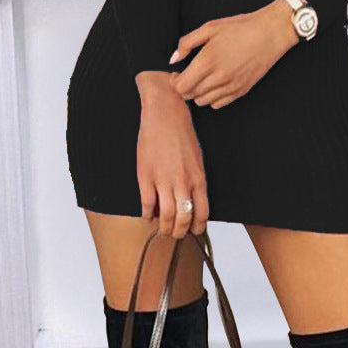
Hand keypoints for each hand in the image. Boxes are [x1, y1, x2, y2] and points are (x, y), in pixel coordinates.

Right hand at [135, 71, 209, 237]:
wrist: (165, 113)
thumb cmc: (182, 133)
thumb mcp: (196, 158)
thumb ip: (195, 181)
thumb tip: (191, 201)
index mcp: (198, 177)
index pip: (202, 212)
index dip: (197, 227)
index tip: (193, 231)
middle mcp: (182, 181)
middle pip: (183, 219)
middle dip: (179, 232)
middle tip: (175, 234)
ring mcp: (163, 179)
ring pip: (165, 216)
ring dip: (164, 228)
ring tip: (162, 229)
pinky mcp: (145, 175)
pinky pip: (146, 204)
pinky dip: (147, 215)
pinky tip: (148, 216)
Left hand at [169, 0, 299, 109]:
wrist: (270, 33)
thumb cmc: (240, 27)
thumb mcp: (210, 27)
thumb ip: (187, 43)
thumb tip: (173, 59)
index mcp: (207, 61)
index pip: (180, 86)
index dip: (174, 81)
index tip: (177, 73)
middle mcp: (218, 78)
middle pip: (189, 95)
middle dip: (184, 87)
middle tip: (188, 75)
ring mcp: (231, 86)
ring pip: (202, 102)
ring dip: (197, 93)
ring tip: (202, 79)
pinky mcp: (241, 91)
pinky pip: (218, 104)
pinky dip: (212, 98)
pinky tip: (215, 84)